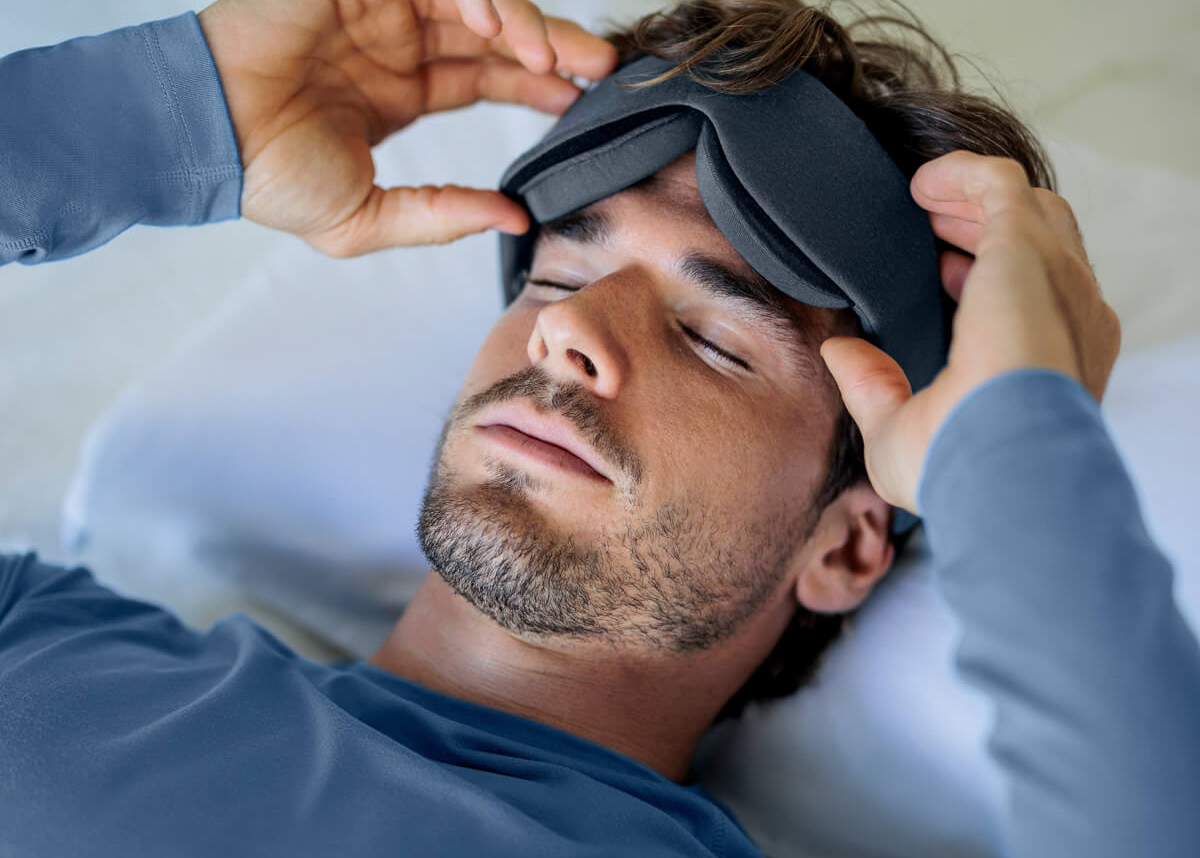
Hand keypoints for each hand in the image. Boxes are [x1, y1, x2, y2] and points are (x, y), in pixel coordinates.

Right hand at [196, 0, 617, 254]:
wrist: (208, 140)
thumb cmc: (269, 179)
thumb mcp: (367, 219)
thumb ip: (441, 217)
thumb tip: (513, 220)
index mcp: (398, 89)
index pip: (485, 73)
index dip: (536, 81)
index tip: (580, 100)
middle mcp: (394, 40)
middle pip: (494, 29)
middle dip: (552, 44)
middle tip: (601, 70)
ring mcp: (376, 3)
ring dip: (522, 19)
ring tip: (555, 59)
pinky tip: (501, 25)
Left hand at [819, 150, 1121, 514]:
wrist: (1000, 463)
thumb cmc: (960, 469)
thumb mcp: (899, 432)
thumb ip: (872, 387)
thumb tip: (839, 351)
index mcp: (1048, 362)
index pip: (1030, 299)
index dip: (984, 276)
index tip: (940, 272)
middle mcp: (1065, 318)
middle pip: (1035, 244)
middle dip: (981, 227)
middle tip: (928, 224)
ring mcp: (1055, 281)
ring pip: (1024, 208)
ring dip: (972, 197)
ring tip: (923, 194)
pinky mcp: (1029, 249)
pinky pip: (1001, 185)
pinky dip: (964, 174)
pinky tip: (922, 182)